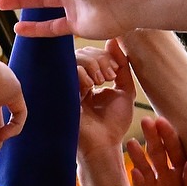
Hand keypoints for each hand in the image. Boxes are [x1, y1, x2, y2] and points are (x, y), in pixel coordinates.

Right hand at [77, 40, 134, 157]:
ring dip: (92, 64)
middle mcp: (76, 82)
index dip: (104, 56)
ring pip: (75, 58)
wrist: (104, 145)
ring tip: (101, 81)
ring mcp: (68, 87)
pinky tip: (90, 87)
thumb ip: (122, 67)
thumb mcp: (125, 91)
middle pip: (82, 52)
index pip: (92, 55)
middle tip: (109, 75)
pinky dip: (82, 74)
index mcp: (89, 80)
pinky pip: (69, 71)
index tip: (115, 71)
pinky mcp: (62, 93)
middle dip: (99, 58)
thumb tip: (113, 41)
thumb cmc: (114, 123)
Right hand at [127, 116, 186, 185]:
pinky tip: (134, 172)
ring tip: (132, 144)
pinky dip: (137, 182)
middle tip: (146, 122)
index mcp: (181, 172)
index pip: (174, 150)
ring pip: (145, 170)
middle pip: (157, 155)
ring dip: (138, 157)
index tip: (162, 121)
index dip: (168, 136)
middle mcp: (166, 177)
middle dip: (151, 139)